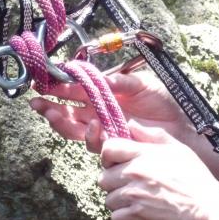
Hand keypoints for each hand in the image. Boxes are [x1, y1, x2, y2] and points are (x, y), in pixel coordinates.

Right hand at [30, 71, 192, 151]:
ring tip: (49, 112)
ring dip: (58, 120)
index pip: (75, 89)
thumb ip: (120, 82)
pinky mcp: (111, 143)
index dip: (58, 85)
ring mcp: (103, 128)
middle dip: (49, 106)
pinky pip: (92, 142)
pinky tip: (92, 125)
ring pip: (72, 127)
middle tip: (36, 101)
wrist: (182, 127)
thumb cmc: (164, 102)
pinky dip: (88, 134)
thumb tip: (98, 77)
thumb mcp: (142, 84)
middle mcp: (98, 110)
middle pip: (66, 110)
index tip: (44, 81)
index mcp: (102, 92)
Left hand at [99, 120, 218, 219]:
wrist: (210, 210)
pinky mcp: (138, 215)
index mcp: (143, 153)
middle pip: (104, 177)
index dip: (109, 157)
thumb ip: (153, 135)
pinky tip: (139, 215)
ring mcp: (134, 194)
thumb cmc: (197, 179)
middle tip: (130, 187)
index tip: (117, 164)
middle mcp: (134, 172)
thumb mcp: (178, 149)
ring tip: (137, 201)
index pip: (108, 149)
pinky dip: (124, 219)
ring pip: (109, 199)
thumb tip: (132, 124)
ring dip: (120, 202)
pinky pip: (116, 217)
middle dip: (114, 183)